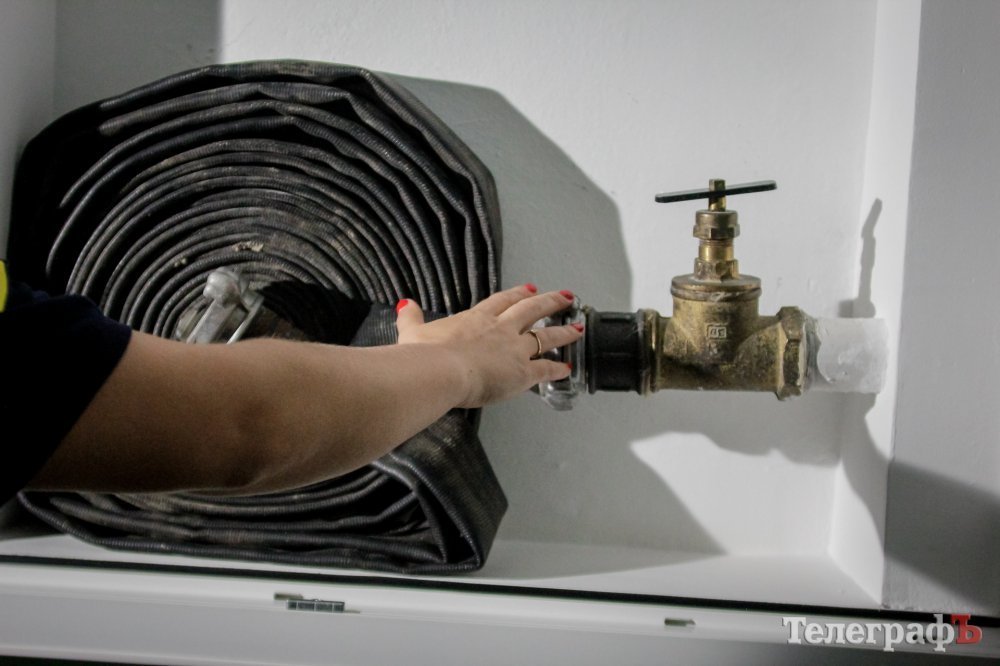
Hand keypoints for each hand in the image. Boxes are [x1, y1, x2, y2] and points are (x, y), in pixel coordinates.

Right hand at [395, 284, 582, 407]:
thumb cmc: (424, 355)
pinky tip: (567, 367)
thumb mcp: (413, 332)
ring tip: (578, 328)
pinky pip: (544, 369)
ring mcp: (513, 350)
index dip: (517, 295)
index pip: (501, 302)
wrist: (439, 371)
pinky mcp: (521, 372)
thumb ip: (411, 319)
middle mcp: (499, 330)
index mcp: (476, 319)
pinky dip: (557, 368)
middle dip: (550, 303)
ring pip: (545, 336)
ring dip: (563, 332)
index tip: (529, 289)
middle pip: (531, 311)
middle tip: (566, 297)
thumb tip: (405, 305)